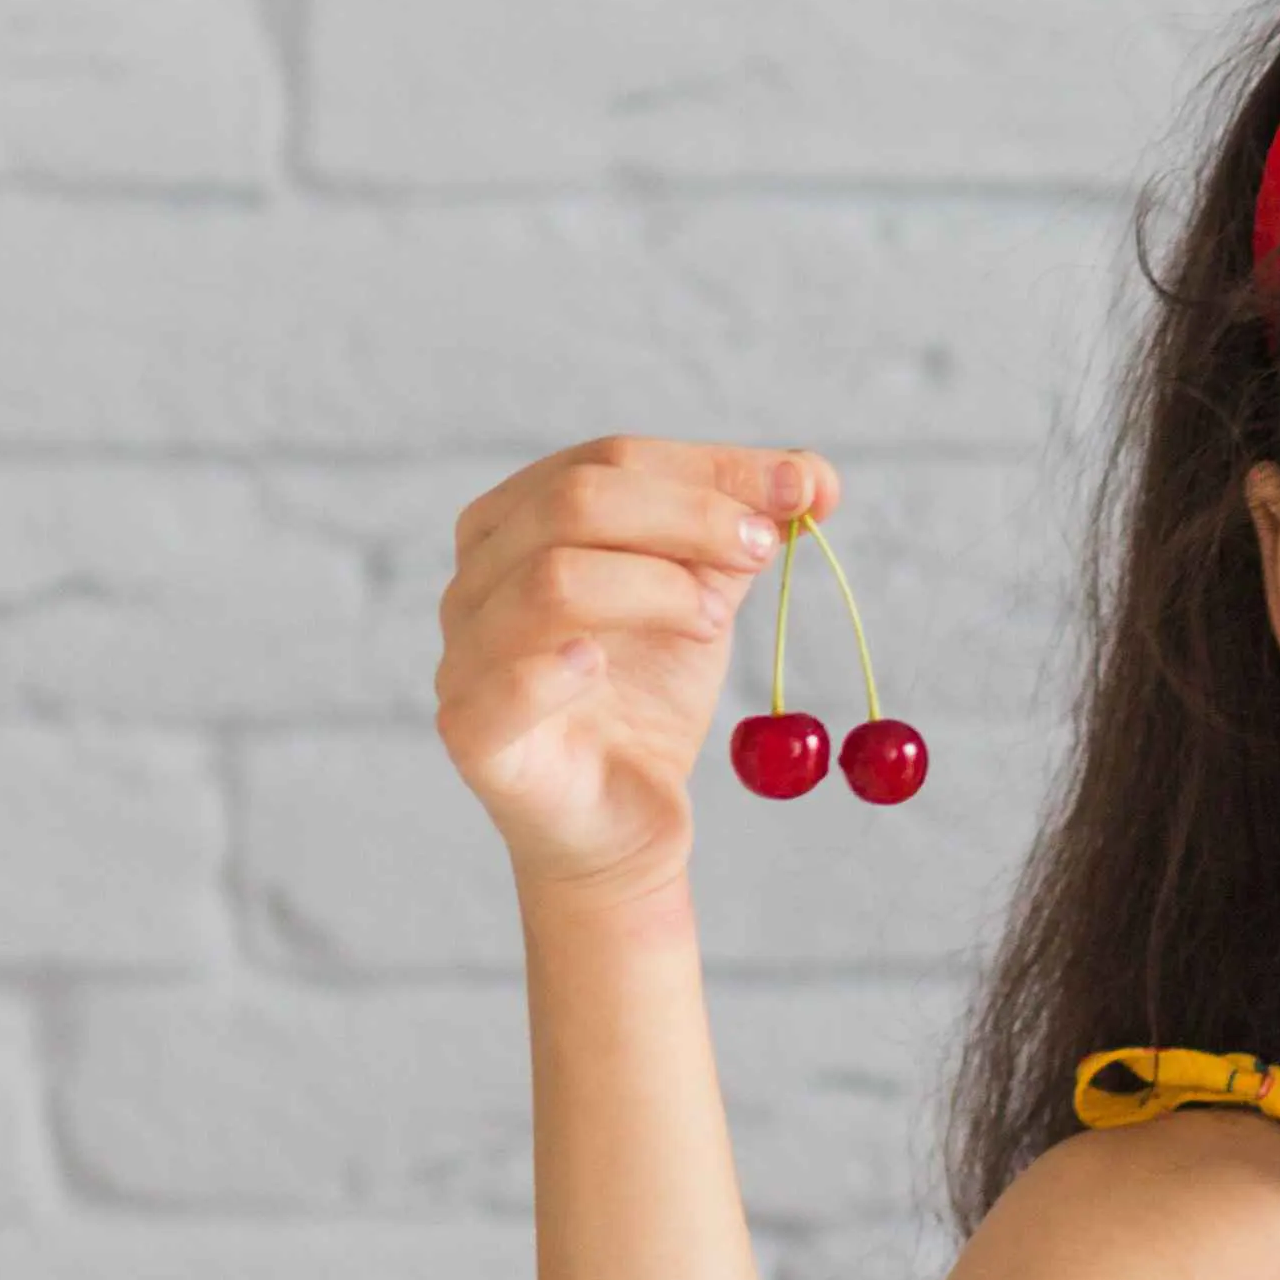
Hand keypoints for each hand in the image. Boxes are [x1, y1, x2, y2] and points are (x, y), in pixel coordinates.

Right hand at [435, 434, 841, 902]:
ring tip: (710, 622)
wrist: (627, 820)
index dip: (709, 467)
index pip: (609, 459)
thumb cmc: (648, 699)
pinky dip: (556, 667)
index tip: (798, 491)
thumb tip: (816, 473)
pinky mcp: (472, 734)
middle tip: (759, 550)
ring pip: (550, 581)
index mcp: (518, 522)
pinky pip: (504, 685)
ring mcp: (463, 653)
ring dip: (652, 588)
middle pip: (573, 502)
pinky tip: (599, 666)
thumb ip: (745, 531)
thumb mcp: (703, 597)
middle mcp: (475, 577)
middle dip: (688, 515)